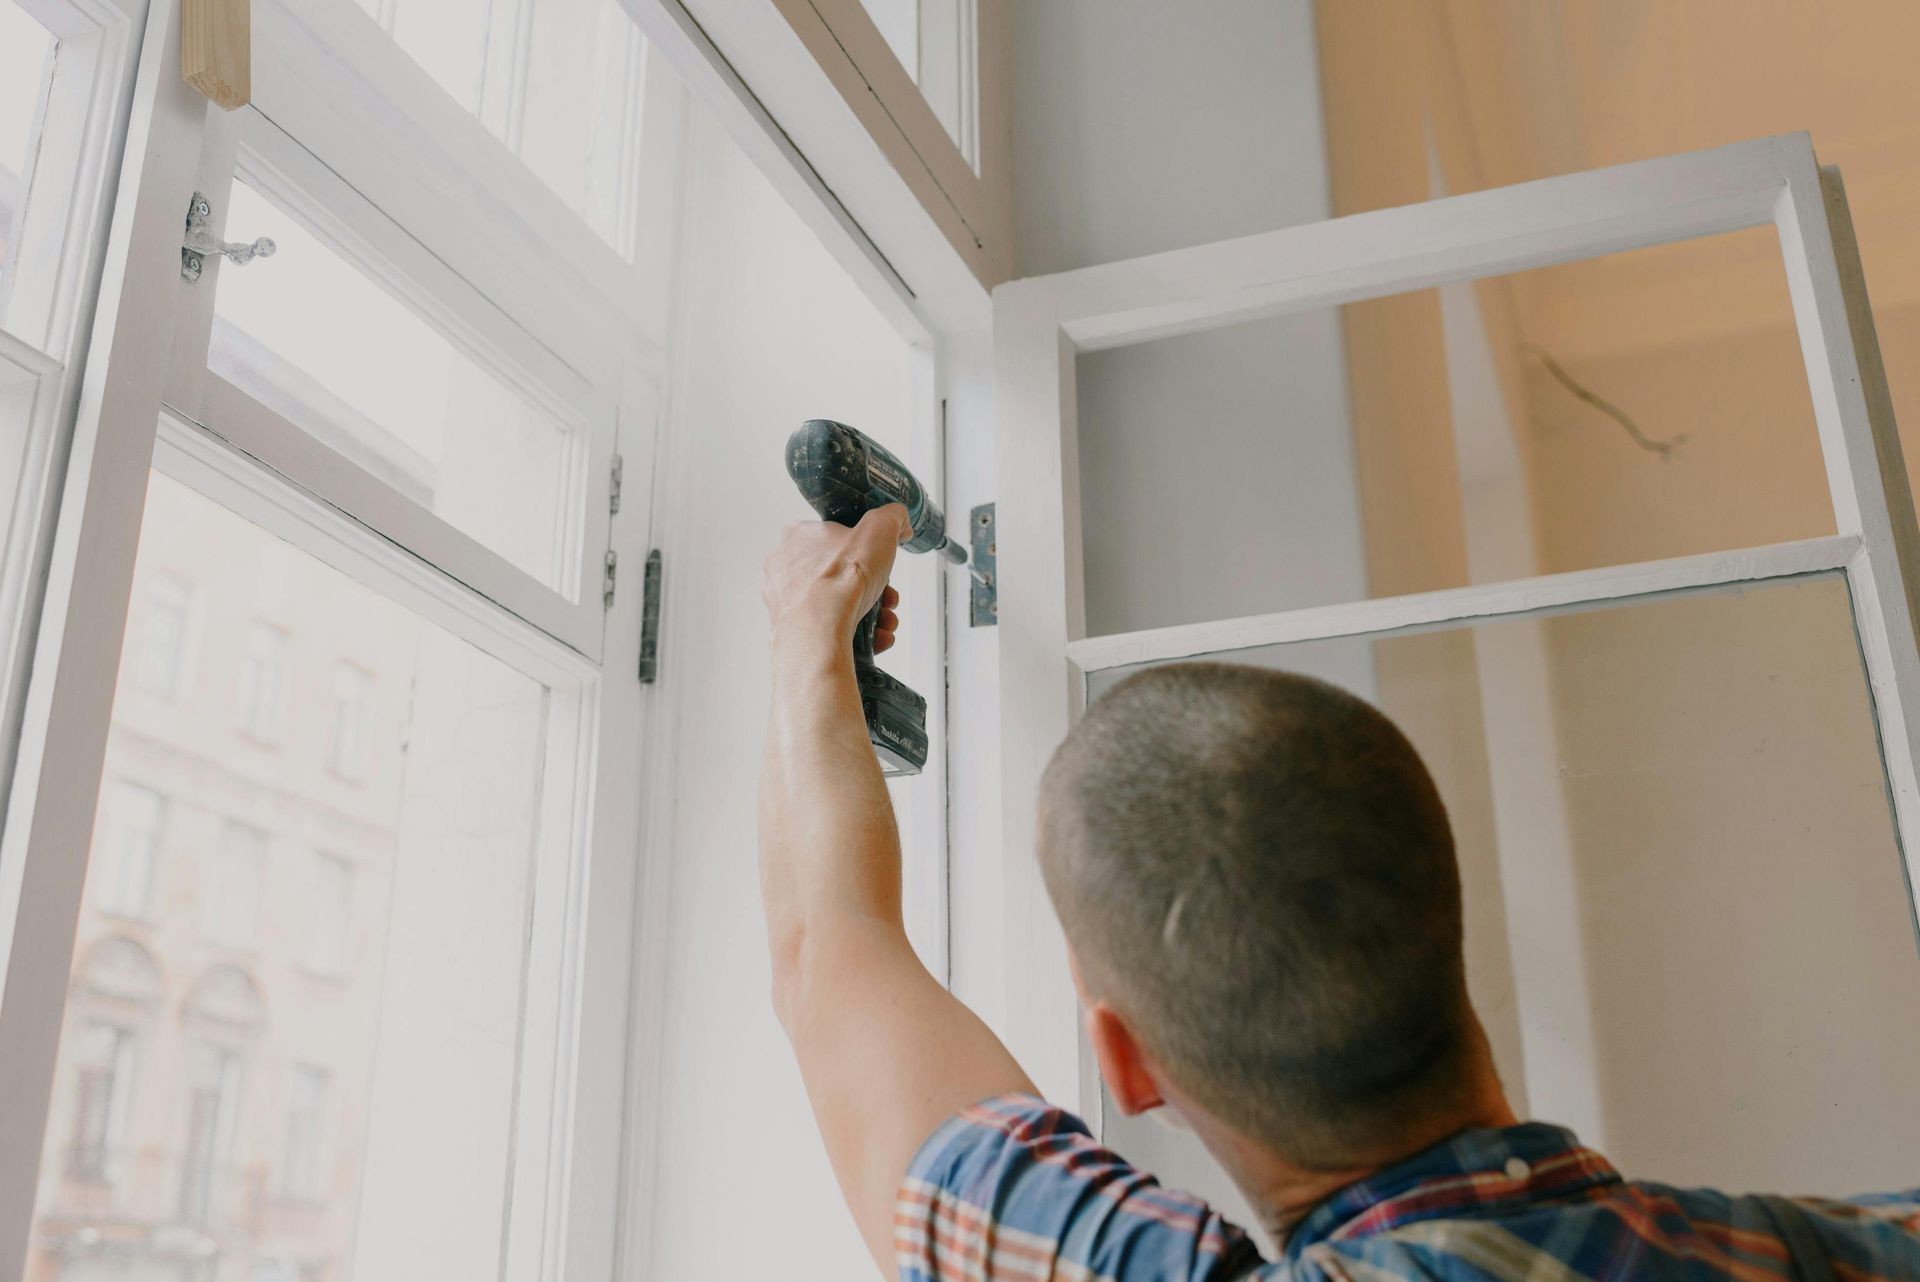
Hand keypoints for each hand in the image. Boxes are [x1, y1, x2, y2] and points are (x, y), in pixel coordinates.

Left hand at [762, 505, 907, 651]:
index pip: (835, 537)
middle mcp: (785, 567)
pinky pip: (827, 629)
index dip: (865, 552)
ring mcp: (785, 601)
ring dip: (868, 613)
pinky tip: (874, 638)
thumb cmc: (840, 580)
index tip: (881, 565)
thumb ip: (891, 518)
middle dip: (872, 589)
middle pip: (839, 575)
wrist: (819, 631)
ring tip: (885, 622)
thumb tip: (897, 520)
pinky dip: (854, 634)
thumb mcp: (879, 529)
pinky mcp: (790, 630)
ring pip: (835, 605)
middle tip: (888, 598)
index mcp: (799, 536)